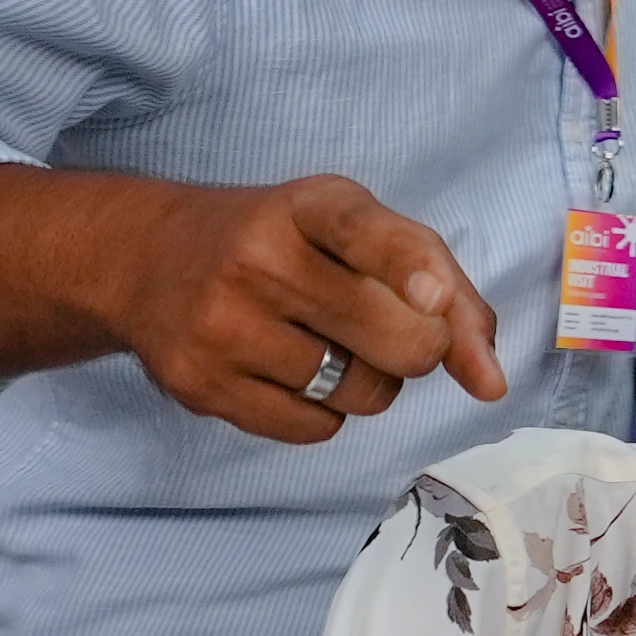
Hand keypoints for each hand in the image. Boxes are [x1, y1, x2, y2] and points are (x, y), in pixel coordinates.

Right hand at [108, 175, 507, 442]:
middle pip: (395, 340)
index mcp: (307, 206)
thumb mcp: (358, 231)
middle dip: (422, 349)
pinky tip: (291, 370)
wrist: (145, 259)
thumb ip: (443, 287)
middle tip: (398, 332)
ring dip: (371, 381)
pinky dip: (326, 411)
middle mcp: (257, 259)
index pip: (364, 232)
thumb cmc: (283, 244)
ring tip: (329, 342)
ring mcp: (221, 326)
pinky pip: (315, 429)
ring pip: (363, 393)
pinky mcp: (200, 385)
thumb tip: (490, 379)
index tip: (432, 296)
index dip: (407, 266)